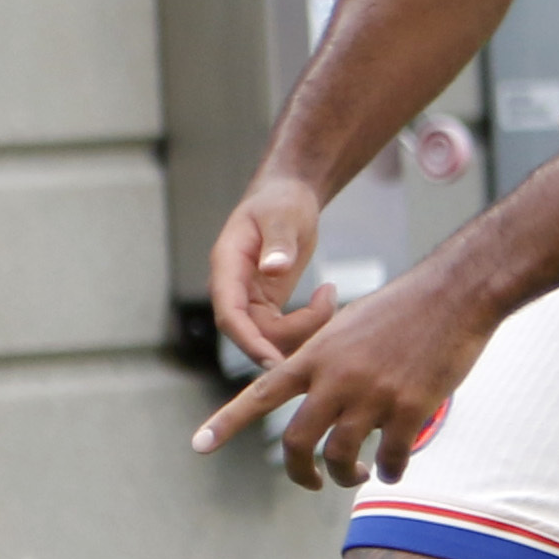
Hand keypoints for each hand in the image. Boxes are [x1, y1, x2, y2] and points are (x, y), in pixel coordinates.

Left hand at [194, 258, 489, 493]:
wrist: (454, 293)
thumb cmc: (402, 308)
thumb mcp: (347, 326)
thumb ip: (325, 363)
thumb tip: (317, 396)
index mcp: (315, 355)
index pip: (260, 394)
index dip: (227, 423)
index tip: (199, 446)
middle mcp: (336, 377)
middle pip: (297, 441)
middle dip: (299, 473)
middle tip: (311, 482)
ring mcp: (372, 394)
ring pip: (342, 457)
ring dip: (347, 477)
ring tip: (359, 475)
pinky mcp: (410, 409)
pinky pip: (391, 458)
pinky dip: (390, 472)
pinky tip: (393, 470)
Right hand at [201, 171, 331, 374]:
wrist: (286, 198)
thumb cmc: (281, 201)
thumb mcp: (283, 215)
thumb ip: (278, 241)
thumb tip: (273, 269)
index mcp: (227, 266)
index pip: (229, 315)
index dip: (248, 341)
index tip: (274, 361)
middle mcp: (233, 289)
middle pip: (251, 334)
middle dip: (289, 336)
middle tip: (328, 310)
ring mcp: (248, 301)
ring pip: (269, 338)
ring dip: (304, 329)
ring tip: (330, 297)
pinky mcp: (266, 307)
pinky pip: (283, 332)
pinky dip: (308, 325)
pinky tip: (327, 299)